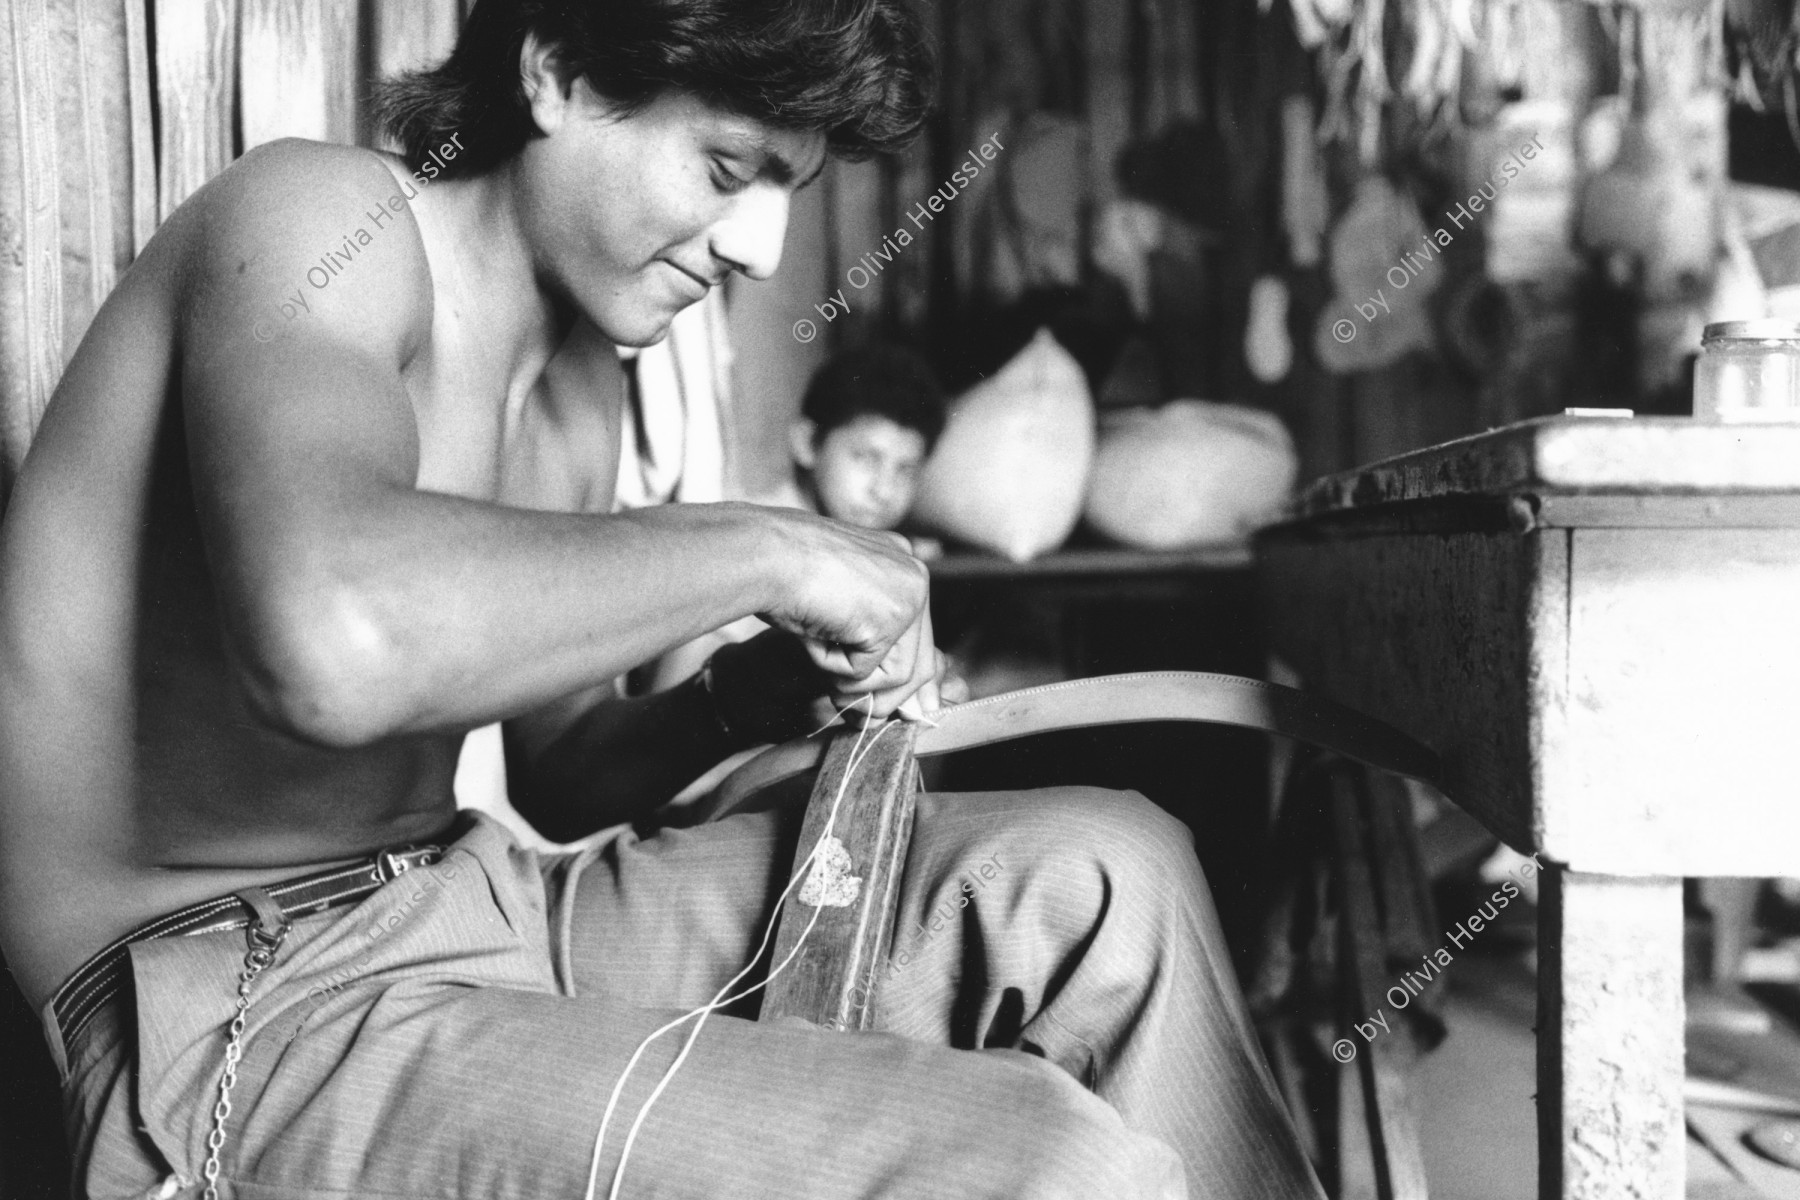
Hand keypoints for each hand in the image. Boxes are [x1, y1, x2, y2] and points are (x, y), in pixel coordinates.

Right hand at [760, 513, 942, 715]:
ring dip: (853, 682)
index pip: (919, 632)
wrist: (765, 554)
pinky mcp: (892, 619)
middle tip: (863, 720)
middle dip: (889, 696)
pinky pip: (866, 672)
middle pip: (921, 659)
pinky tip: (814, 636)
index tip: (904, 707)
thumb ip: (864, 632)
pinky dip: (832, 666)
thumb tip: (883, 682)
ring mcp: (909, 596)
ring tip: (821, 660)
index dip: (908, 675)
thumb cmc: (782, 572)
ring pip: (899, 675)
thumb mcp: (834, 601)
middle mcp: (914, 574)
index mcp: (900, 563)